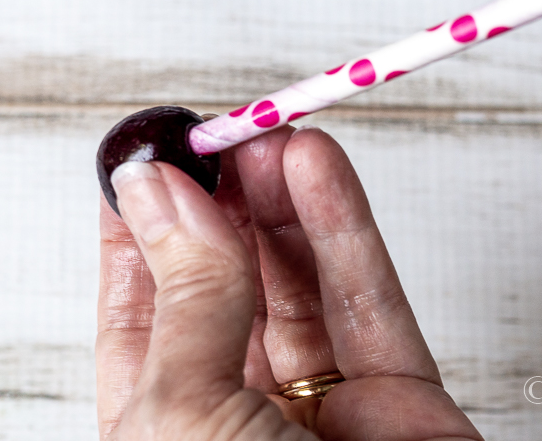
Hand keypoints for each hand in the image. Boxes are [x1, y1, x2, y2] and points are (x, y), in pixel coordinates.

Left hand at [96, 125, 481, 439]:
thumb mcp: (185, 415)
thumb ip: (187, 298)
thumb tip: (159, 194)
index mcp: (157, 429)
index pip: (138, 306)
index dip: (141, 224)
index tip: (146, 151)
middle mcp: (236, 417)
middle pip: (226, 282)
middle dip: (222, 201)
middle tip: (221, 130)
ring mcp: (323, 411)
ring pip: (298, 281)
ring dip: (283, 202)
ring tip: (269, 135)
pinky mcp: (403, 406)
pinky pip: (369, 300)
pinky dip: (345, 229)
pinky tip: (319, 169)